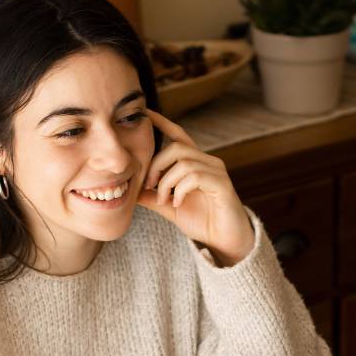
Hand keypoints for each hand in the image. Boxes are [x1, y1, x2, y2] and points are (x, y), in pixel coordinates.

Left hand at [137, 109, 254, 264]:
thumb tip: (131, 189)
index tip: (145, 113)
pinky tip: (177, 203)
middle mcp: (208, 162)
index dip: (163, 123)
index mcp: (195, 164)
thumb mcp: (171, 207)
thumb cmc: (202, 222)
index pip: (179, 136)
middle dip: (157, 165)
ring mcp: (216, 171)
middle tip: (149, 186)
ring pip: (184, 162)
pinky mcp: (222, 184)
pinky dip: (180, 190)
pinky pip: (195, 176)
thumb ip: (153, 196)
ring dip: (167, 182)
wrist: (224, 241)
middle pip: (176, 147)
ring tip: (164, 200)